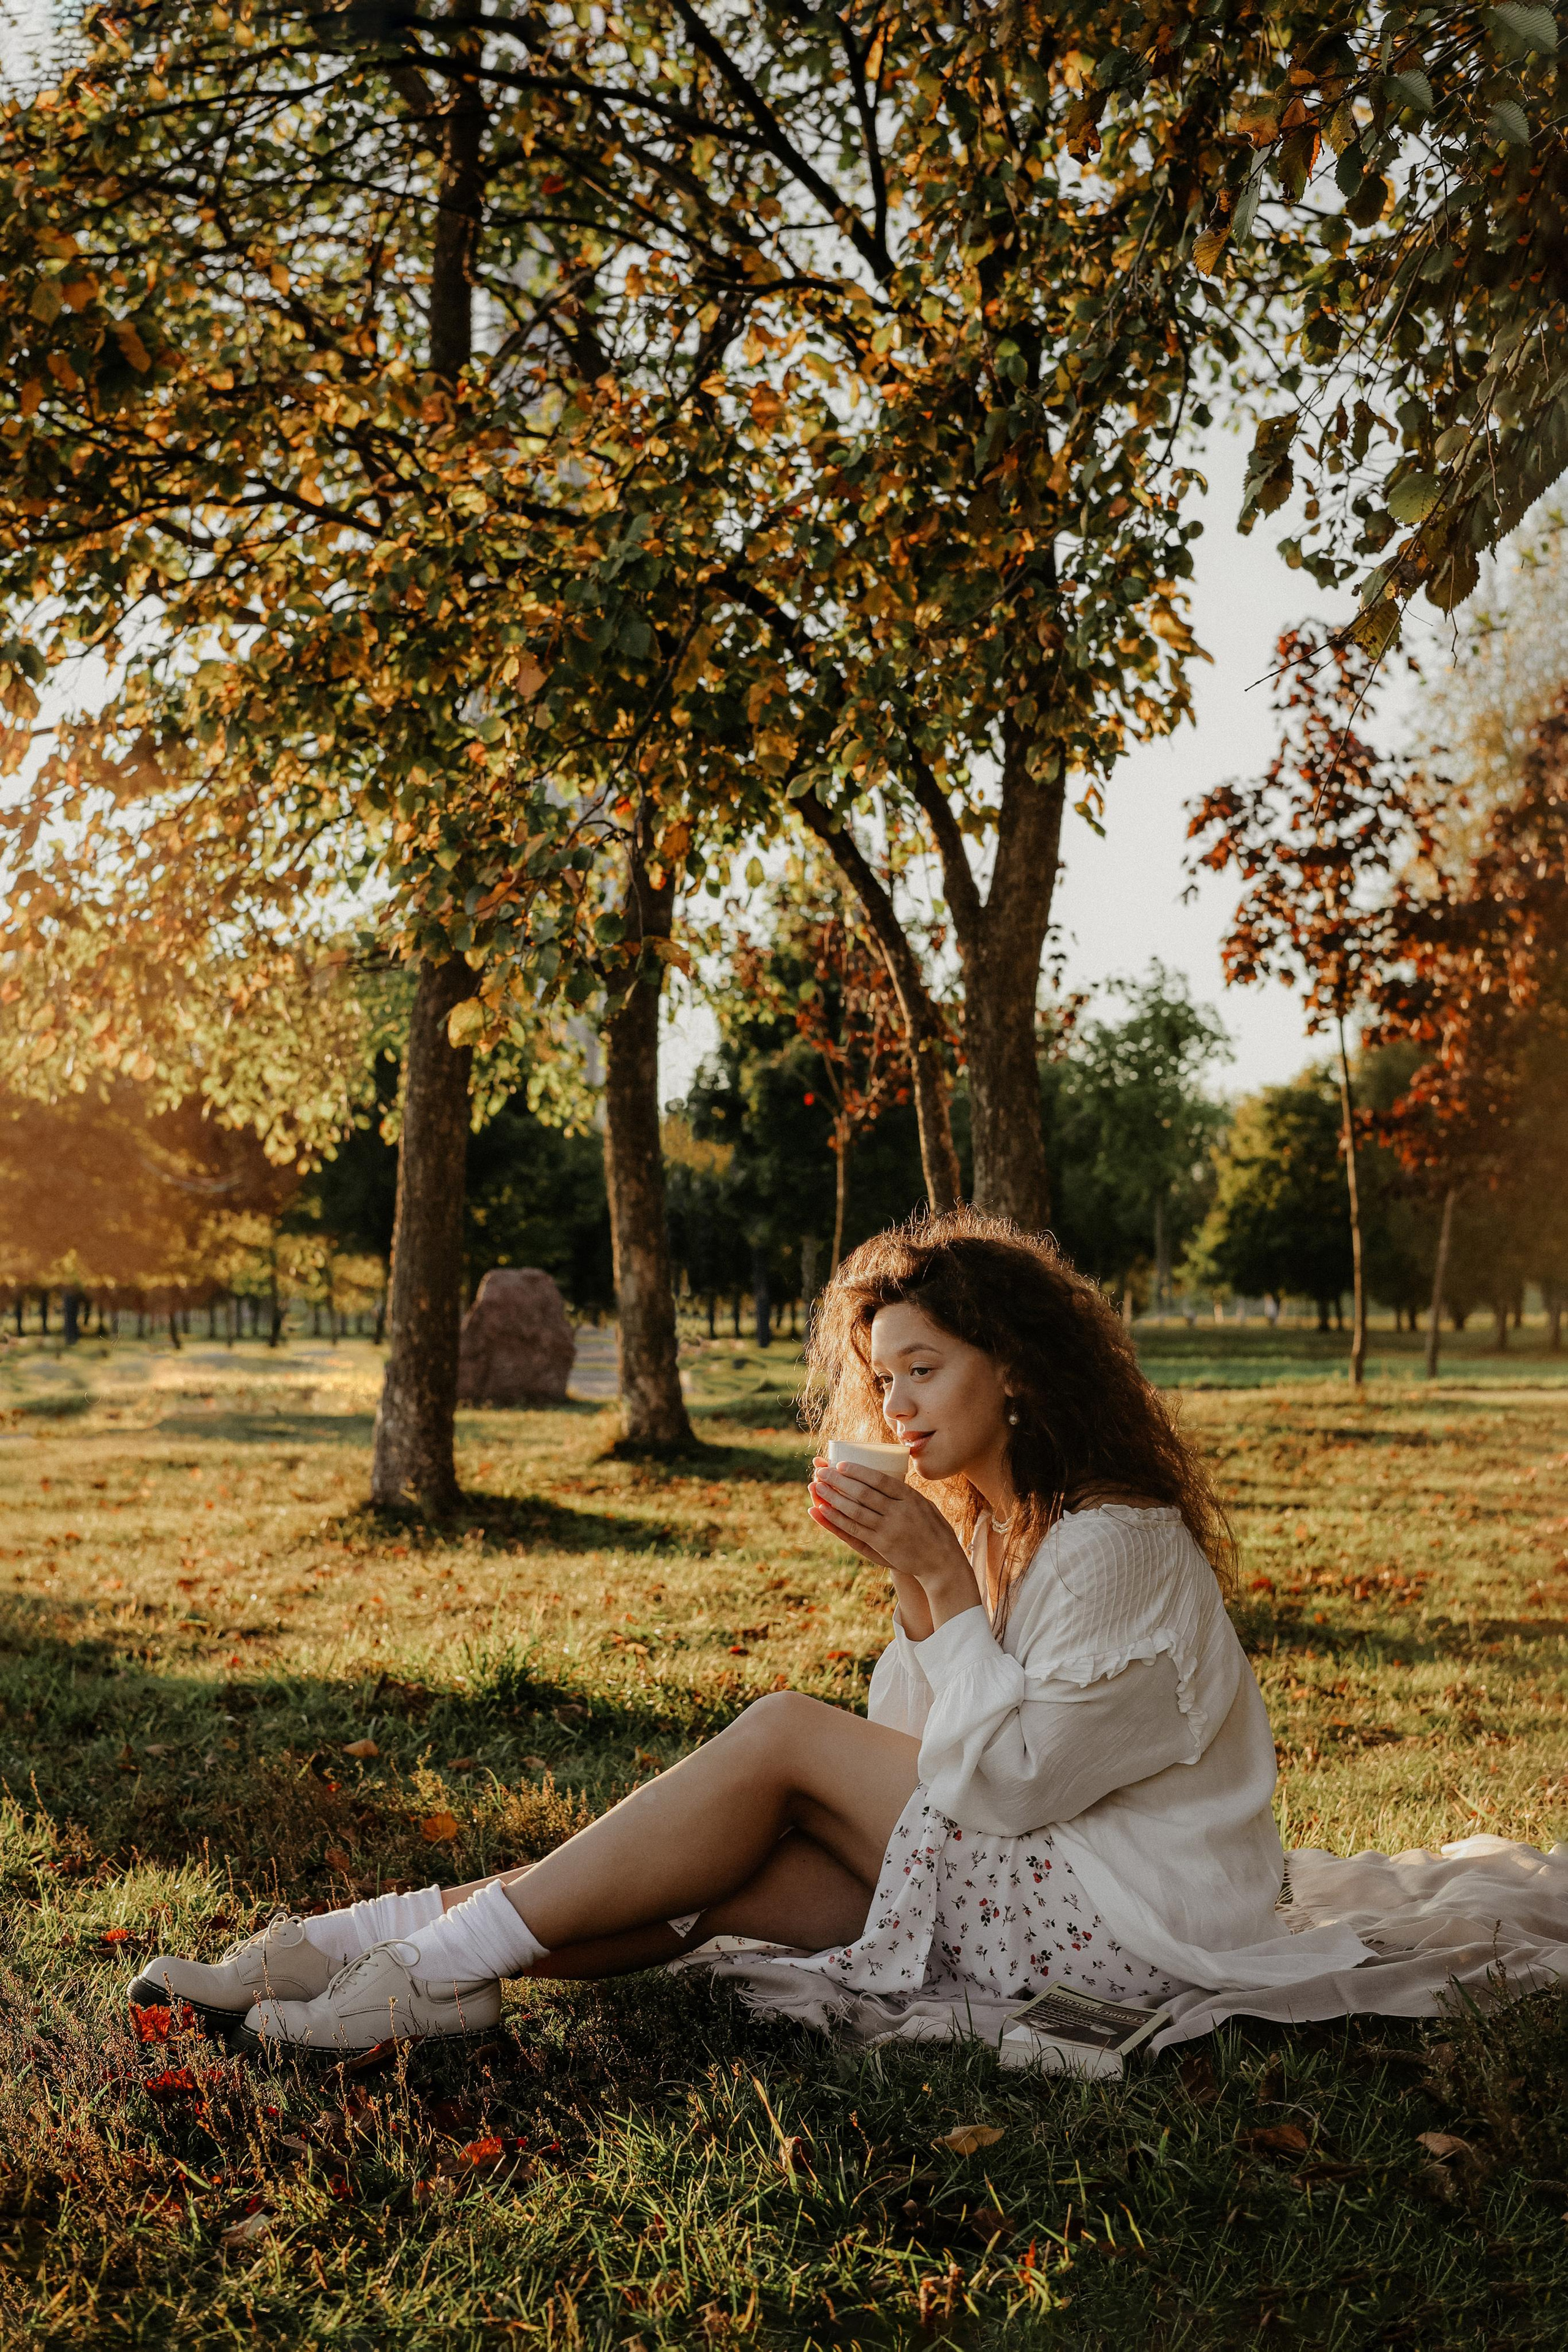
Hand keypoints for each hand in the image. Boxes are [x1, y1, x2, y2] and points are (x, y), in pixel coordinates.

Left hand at [807, 1458, 981, 1631]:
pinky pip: (853, 1530)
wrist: (941, 1562)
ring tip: (815, 1487)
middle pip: (862, 1493)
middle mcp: (898, 1512)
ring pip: (854, 1511)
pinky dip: (835, 1520)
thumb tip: (881, 1478)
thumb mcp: (924, 1504)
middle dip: (838, 1481)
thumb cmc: (933, 1529)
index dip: (858, 1472)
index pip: (880, 1480)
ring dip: (832, 1498)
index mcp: (910, 1498)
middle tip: (820, 1471)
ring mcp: (888, 1530)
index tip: (840, 1464)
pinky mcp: (881, 1545)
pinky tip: (821, 1511)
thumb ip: (903, 1493)